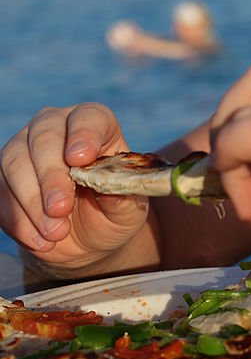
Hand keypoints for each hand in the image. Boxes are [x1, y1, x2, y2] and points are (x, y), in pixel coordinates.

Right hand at [0, 103, 149, 269]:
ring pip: (14, 162)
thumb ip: (122, 198)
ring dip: (32, 202)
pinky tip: (40, 240)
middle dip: (50, 176)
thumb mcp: (129, 210)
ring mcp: (25, 148)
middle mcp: (57, 127)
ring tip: (55, 233)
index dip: (83, 134)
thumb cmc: (113, 212)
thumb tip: (110, 190)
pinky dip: (18, 220)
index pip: (87, 117)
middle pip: (44, 137)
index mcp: (96, 125)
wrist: (87, 237)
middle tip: (60, 209)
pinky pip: (1, 192)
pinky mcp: (4, 176)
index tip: (80, 159)